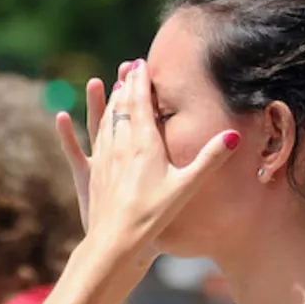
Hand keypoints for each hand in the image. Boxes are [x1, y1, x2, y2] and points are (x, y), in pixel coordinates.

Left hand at [54, 59, 239, 260]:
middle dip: (126, 85)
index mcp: (144, 144)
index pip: (141, 103)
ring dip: (110, 101)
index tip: (141, 63)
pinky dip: (82, 126)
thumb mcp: (187, 186)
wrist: (116, 240)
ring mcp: (104, 158)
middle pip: (122, 107)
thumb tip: (233, 136)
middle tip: (129, 67)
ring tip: (113, 86)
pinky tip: (71, 118)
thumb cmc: (154, 215)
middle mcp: (121, 145)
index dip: (141, 81)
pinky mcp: (93, 174)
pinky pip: (87, 142)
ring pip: (105, 121)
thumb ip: (210, 159)